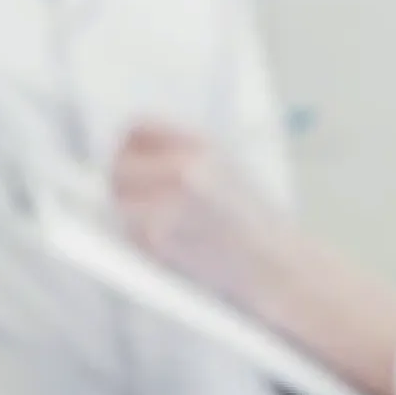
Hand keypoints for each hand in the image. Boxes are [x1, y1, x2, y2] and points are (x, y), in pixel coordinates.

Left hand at [110, 121, 298, 312]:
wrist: (277, 265)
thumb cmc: (257, 224)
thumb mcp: (228, 168)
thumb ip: (183, 156)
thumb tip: (134, 156)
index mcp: (201, 146)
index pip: (136, 129)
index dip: (128, 147)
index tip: (129, 161)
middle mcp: (182, 167)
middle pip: (119, 166)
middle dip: (122, 184)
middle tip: (136, 200)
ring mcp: (167, 202)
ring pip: (119, 203)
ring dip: (130, 215)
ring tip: (162, 226)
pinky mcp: (157, 236)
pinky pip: (130, 233)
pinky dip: (141, 241)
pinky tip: (172, 246)